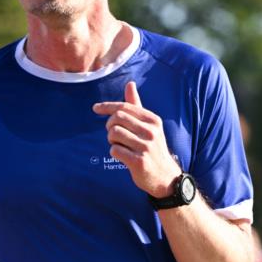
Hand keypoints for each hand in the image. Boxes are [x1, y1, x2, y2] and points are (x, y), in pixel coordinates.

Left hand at [92, 81, 180, 197]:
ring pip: (114, 134)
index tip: (95, 108)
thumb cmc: (153, 148)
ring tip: (120, 145)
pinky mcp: (139, 162)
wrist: (165, 177)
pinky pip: (115, 150)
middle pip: (117, 119)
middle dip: (109, 125)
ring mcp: (145, 147)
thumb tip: (130, 84)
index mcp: (153, 120)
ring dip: (112, 140)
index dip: (107, 106)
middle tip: (113, 134)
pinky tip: (122, 156)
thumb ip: (137, 106)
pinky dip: (114, 152)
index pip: (125, 107)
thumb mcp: (149, 126)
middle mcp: (151, 132)